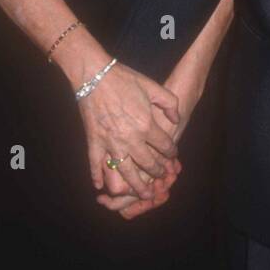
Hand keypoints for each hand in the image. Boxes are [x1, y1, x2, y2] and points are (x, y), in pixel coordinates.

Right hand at [96, 59, 206, 218]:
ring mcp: (111, 143)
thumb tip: (176, 119)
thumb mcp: (153, 87)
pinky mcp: (94, 141)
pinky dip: (97, 176)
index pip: (164, 146)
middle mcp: (130, 138)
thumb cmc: (124, 79)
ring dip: (136, 186)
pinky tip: (99, 186)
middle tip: (162, 178)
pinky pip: (95, 164)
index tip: (172, 156)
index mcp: (146, 125)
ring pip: (126, 171)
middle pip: (148, 163)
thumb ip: (170, 104)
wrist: (94, 75)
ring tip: (144, 194)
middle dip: (158, 172)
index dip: (171, 153)